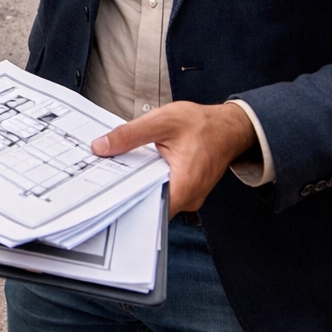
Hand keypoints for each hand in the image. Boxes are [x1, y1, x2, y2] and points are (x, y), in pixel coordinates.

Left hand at [91, 101, 256, 215]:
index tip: (104, 193)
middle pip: (149, 204)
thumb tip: (102, 146)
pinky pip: (163, 190)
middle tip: (104, 176)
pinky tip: (139, 167)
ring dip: (138, 183)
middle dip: (126, 189)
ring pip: (155, 197)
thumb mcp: (162, 122)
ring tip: (119, 168)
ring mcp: (188, 196)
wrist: (229, 127)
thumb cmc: (203, 125)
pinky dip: (150, 179)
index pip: (148, 209)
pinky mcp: (187, 190)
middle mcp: (188, 198)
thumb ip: (130, 135)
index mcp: (184, 185)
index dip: (124, 202)